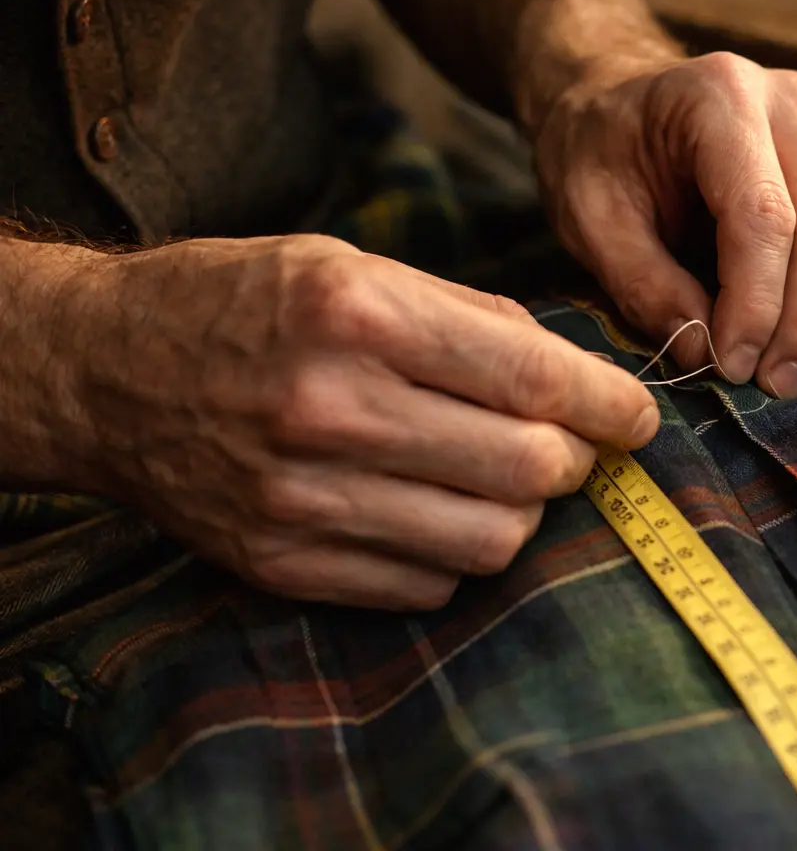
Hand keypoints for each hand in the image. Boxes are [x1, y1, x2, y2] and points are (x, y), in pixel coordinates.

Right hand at [58, 235, 658, 609]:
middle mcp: (330, 409)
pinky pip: (427, 585)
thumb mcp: (351, 265)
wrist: (104, 369)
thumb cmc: (241, 302)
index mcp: (356, 315)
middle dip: (575, 461)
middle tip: (571, 444)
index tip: (638, 416)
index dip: (609, 403)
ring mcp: (302, 498)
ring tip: (502, 476)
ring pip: (490, 540)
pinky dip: (456, 554)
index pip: (531, 375)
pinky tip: (436, 510)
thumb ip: (470, 316)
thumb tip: (575, 371)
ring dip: (522, 512)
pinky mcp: (283, 562)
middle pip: (526, 469)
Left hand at [535, 53, 796, 398]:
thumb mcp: (587, 218)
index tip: (731, 366)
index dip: (756, 303)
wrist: (618, 107)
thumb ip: (644, 285)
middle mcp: (794, 100)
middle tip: (772, 383)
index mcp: (721, 96)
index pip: (763, 215)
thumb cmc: (599, 157)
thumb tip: (707, 352)